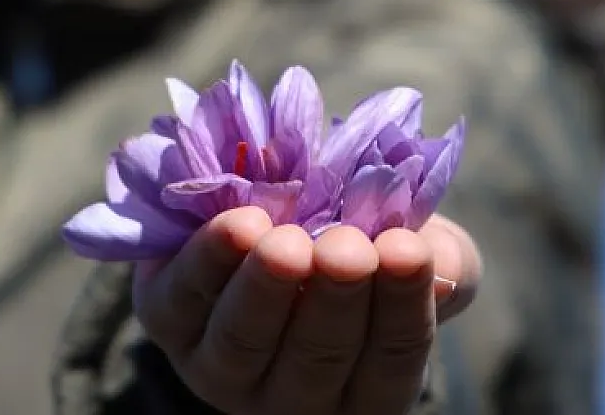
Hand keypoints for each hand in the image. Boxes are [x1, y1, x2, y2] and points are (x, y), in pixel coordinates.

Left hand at [133, 208, 479, 414]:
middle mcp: (290, 397)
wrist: (265, 209)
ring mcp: (221, 368)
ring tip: (289, 243)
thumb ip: (438, 260)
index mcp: (361, 391)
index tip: (407, 249)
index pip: (390, 363)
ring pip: (242, 341)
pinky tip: (238, 223)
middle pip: (315, 359)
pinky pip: (182, 299)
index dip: (401, 308)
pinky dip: (209, 260)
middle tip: (348, 248)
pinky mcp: (167, 319)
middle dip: (334, 300)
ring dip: (266, 290)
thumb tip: (432, 261)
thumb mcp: (409, 247)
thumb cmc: (355, 236)